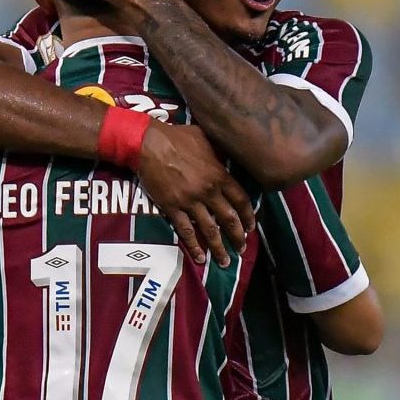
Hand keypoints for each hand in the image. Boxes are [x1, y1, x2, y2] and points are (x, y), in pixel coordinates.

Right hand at [135, 123, 252, 266]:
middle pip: (229, 219)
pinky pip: (185, 231)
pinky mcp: (172, 207)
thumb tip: (231, 150)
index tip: (251, 227)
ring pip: (209, 230)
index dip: (248, 216)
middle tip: (241, 248)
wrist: (148, 143)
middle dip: (237, 237)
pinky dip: (194, 246)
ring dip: (219, 247)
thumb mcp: (206, 138)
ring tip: (225, 261)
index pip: (241, 201)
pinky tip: (200, 258)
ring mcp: (190, 201)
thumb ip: (220, 150)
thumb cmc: (177, 137)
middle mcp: (208, 192)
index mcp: (219, 175)